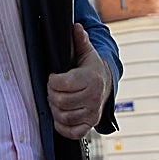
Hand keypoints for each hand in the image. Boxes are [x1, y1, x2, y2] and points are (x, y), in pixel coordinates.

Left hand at [47, 23, 112, 139]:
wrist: (107, 83)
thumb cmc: (91, 67)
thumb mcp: (86, 52)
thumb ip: (80, 40)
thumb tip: (76, 27)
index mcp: (91, 78)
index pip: (62, 84)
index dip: (52, 80)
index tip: (53, 77)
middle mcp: (93, 97)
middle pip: (60, 101)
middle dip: (51, 94)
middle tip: (53, 89)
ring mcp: (92, 113)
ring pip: (63, 117)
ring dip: (55, 109)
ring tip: (57, 100)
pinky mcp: (90, 125)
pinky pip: (72, 132)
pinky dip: (62, 126)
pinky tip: (61, 115)